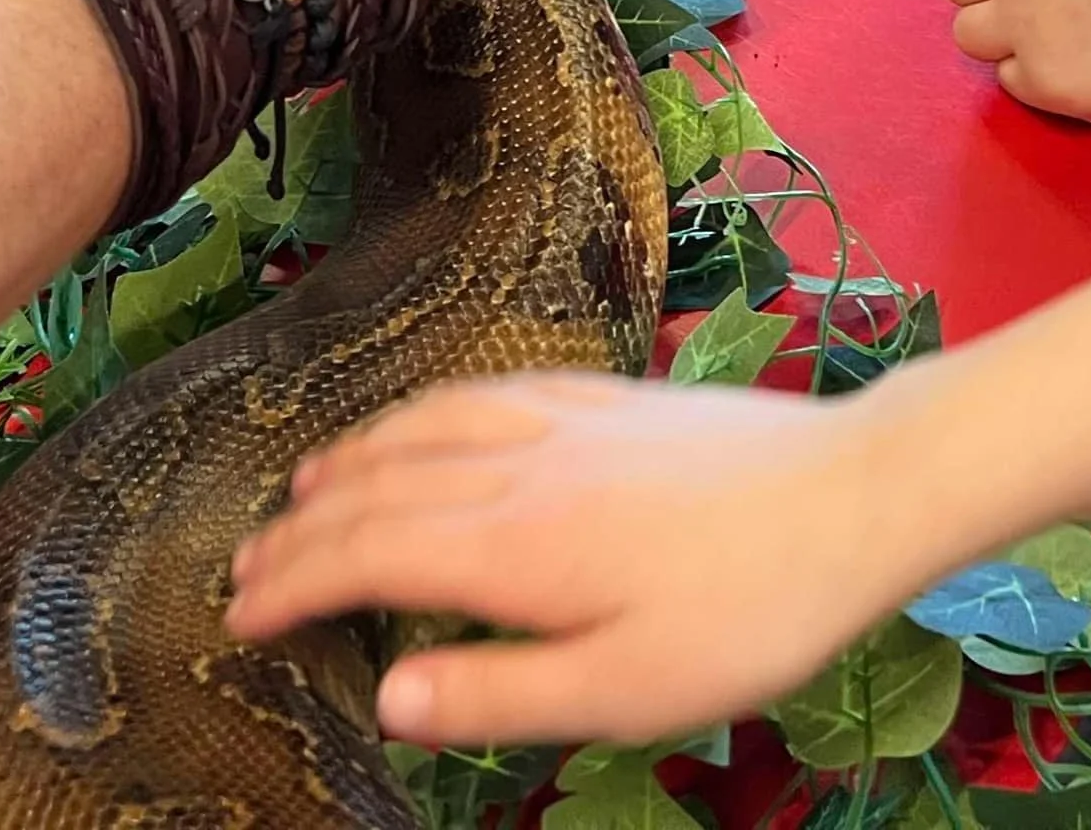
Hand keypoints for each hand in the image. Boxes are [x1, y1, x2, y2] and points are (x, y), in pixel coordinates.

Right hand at [224, 372, 929, 748]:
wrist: (851, 492)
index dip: (294, 586)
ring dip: (350, 461)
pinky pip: (478, 391)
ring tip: (305, 489)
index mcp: (511, 545)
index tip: (239, 617)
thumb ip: (499, 693)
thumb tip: (385, 698)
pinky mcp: (601, 396)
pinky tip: (422, 421)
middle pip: (378, 488)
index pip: (367, 557)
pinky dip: (419, 411)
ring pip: (420, 427)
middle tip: (244, 567)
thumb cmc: (747, 613)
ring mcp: (559, 418)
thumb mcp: (626, 690)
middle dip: (302, 530)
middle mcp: (515, 465)